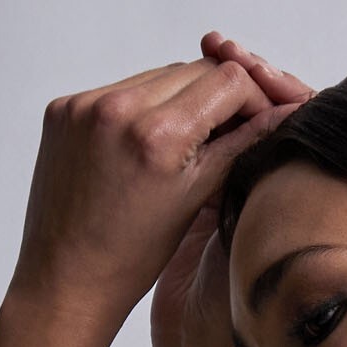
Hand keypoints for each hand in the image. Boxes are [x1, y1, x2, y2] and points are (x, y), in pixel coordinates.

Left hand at [10, 34, 313, 328]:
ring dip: (179, 100)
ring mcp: (84, 104)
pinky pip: (119, 89)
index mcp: (158, 135)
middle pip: (194, 70)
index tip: (257, 120)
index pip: (227, 79)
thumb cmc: (134, 256)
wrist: (67, 276)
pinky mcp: (63, 108)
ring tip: (181, 145)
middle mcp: (117, 108)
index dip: (252, 98)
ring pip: (158, 76)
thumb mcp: (197, 199)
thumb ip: (240, 146)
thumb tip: (283, 113)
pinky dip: (141, 108)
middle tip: (226, 133)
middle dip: (217, 97)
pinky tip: (142, 146)